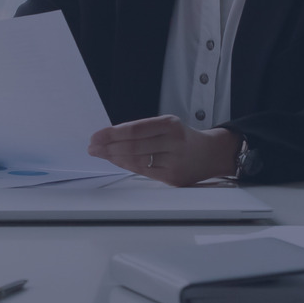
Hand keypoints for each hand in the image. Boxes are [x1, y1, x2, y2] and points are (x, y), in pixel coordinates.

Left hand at [88, 115, 237, 186]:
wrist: (211, 154)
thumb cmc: (183, 138)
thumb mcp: (167, 125)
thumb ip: (142, 130)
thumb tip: (109, 138)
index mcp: (170, 124)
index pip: (135, 130)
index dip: (112, 134)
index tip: (95, 136)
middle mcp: (173, 142)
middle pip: (133, 146)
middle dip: (108, 147)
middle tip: (92, 147)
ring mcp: (174, 162)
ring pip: (137, 161)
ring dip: (114, 158)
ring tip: (100, 154)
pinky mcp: (173, 178)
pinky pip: (144, 172)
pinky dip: (127, 166)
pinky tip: (117, 161)